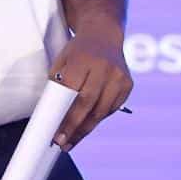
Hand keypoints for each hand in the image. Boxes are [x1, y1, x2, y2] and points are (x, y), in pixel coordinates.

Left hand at [47, 29, 132, 149]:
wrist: (102, 35)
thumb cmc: (75, 52)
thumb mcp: (61, 62)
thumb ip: (57, 86)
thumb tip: (52, 117)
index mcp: (83, 60)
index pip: (72, 93)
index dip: (64, 117)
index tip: (56, 135)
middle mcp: (105, 68)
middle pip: (89, 105)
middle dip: (75, 128)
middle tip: (62, 144)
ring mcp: (119, 77)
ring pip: (102, 111)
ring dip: (86, 129)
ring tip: (72, 141)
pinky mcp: (128, 85)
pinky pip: (111, 108)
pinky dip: (98, 118)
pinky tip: (87, 126)